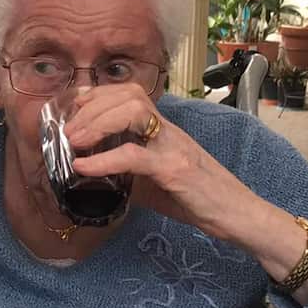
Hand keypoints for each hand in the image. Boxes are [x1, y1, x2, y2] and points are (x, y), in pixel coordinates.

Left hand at [64, 86, 307, 298]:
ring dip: (96, 123)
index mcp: (163, 129)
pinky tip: (83, 167)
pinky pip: (135, 155)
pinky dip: (104, 160)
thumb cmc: (200, 198)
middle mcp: (168, 130)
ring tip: (74, 142)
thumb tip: (94, 176)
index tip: (72, 108)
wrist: (240, 215)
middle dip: (91, 107)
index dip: (97, 94)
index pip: (129, 93)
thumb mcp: (157, 181)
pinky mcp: (175, 169)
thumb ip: (129, 173)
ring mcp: (172, 146)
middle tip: (67, 131)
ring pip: (132, 112)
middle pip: (128, 94)